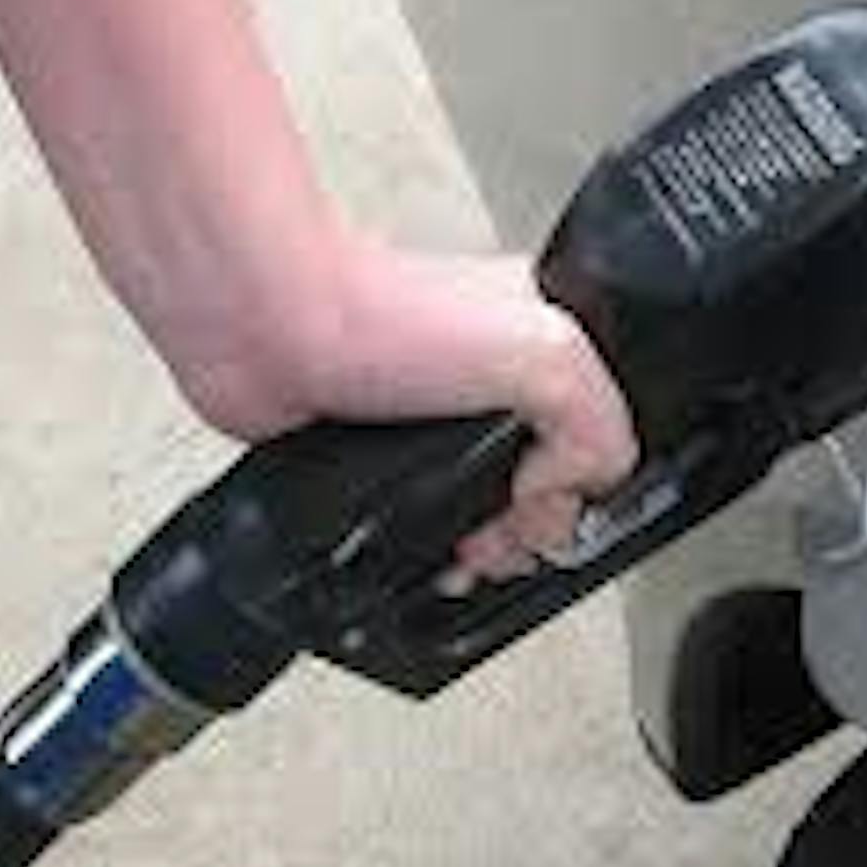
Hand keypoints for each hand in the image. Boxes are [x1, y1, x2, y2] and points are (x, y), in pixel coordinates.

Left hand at [165, 230, 638, 590]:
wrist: (269, 332)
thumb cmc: (382, 313)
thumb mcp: (546, 354)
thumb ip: (596, 427)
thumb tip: (567, 494)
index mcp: (545, 343)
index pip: (596, 439)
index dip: (578, 490)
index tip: (543, 508)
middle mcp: (493, 381)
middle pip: (543, 484)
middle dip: (525, 528)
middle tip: (498, 533)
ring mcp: (436, 420)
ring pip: (484, 509)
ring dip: (476, 543)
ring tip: (462, 552)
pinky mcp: (383, 453)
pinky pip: (423, 519)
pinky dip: (424, 545)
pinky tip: (421, 549)